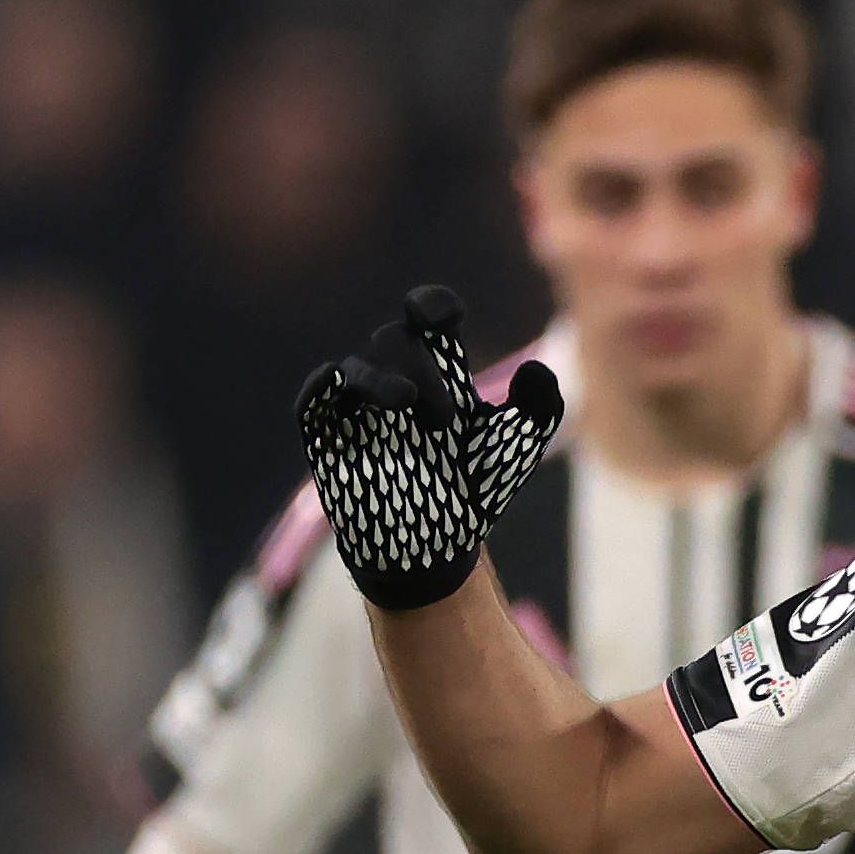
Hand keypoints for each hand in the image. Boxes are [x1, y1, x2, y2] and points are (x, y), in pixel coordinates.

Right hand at [293, 284, 563, 609]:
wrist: (437, 548)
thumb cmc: (475, 492)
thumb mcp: (518, 449)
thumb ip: (541, 407)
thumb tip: (534, 368)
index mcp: (439, 369)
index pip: (428, 315)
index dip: (432, 304)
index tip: (445, 318)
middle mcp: (396, 377)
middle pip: (395, 339)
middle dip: (421, 367)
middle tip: (445, 420)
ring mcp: (358, 405)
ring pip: (357, 366)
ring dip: (382, 379)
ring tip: (406, 404)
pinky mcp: (327, 436)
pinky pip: (313, 398)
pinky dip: (320, 387)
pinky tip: (333, 384)